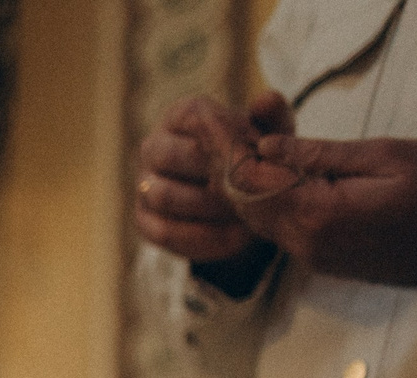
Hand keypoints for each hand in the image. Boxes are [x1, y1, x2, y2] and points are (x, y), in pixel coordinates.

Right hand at [133, 93, 287, 266]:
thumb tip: (266, 100)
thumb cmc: (254, 157)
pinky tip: (237, 237)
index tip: (258, 151)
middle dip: (212, 174)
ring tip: (247, 214)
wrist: (241, 198)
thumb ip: (273, 118)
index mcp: (181, 116)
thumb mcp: (270, 136)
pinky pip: (164, 231)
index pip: (191, 117)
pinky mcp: (144, 220)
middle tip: (250, 189)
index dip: (226, 135)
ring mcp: (144, 185)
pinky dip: (204, 237)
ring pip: (162, 195)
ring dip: (208, 207)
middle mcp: (153, 146)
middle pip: (168, 156)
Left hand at [237, 131, 416, 288]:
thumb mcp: (387, 157)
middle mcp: (306, 245)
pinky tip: (272, 175)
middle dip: (232, 168)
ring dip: (248, 186)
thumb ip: (321, 155)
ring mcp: (312, 258)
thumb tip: (266, 147)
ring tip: (246, 146)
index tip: (221, 125)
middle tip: (226, 132)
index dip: (232, 153)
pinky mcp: (320, 261)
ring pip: (258, 220)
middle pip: (245, 206)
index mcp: (320, 216)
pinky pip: (279, 229)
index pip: (252, 184)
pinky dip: (268, 201)